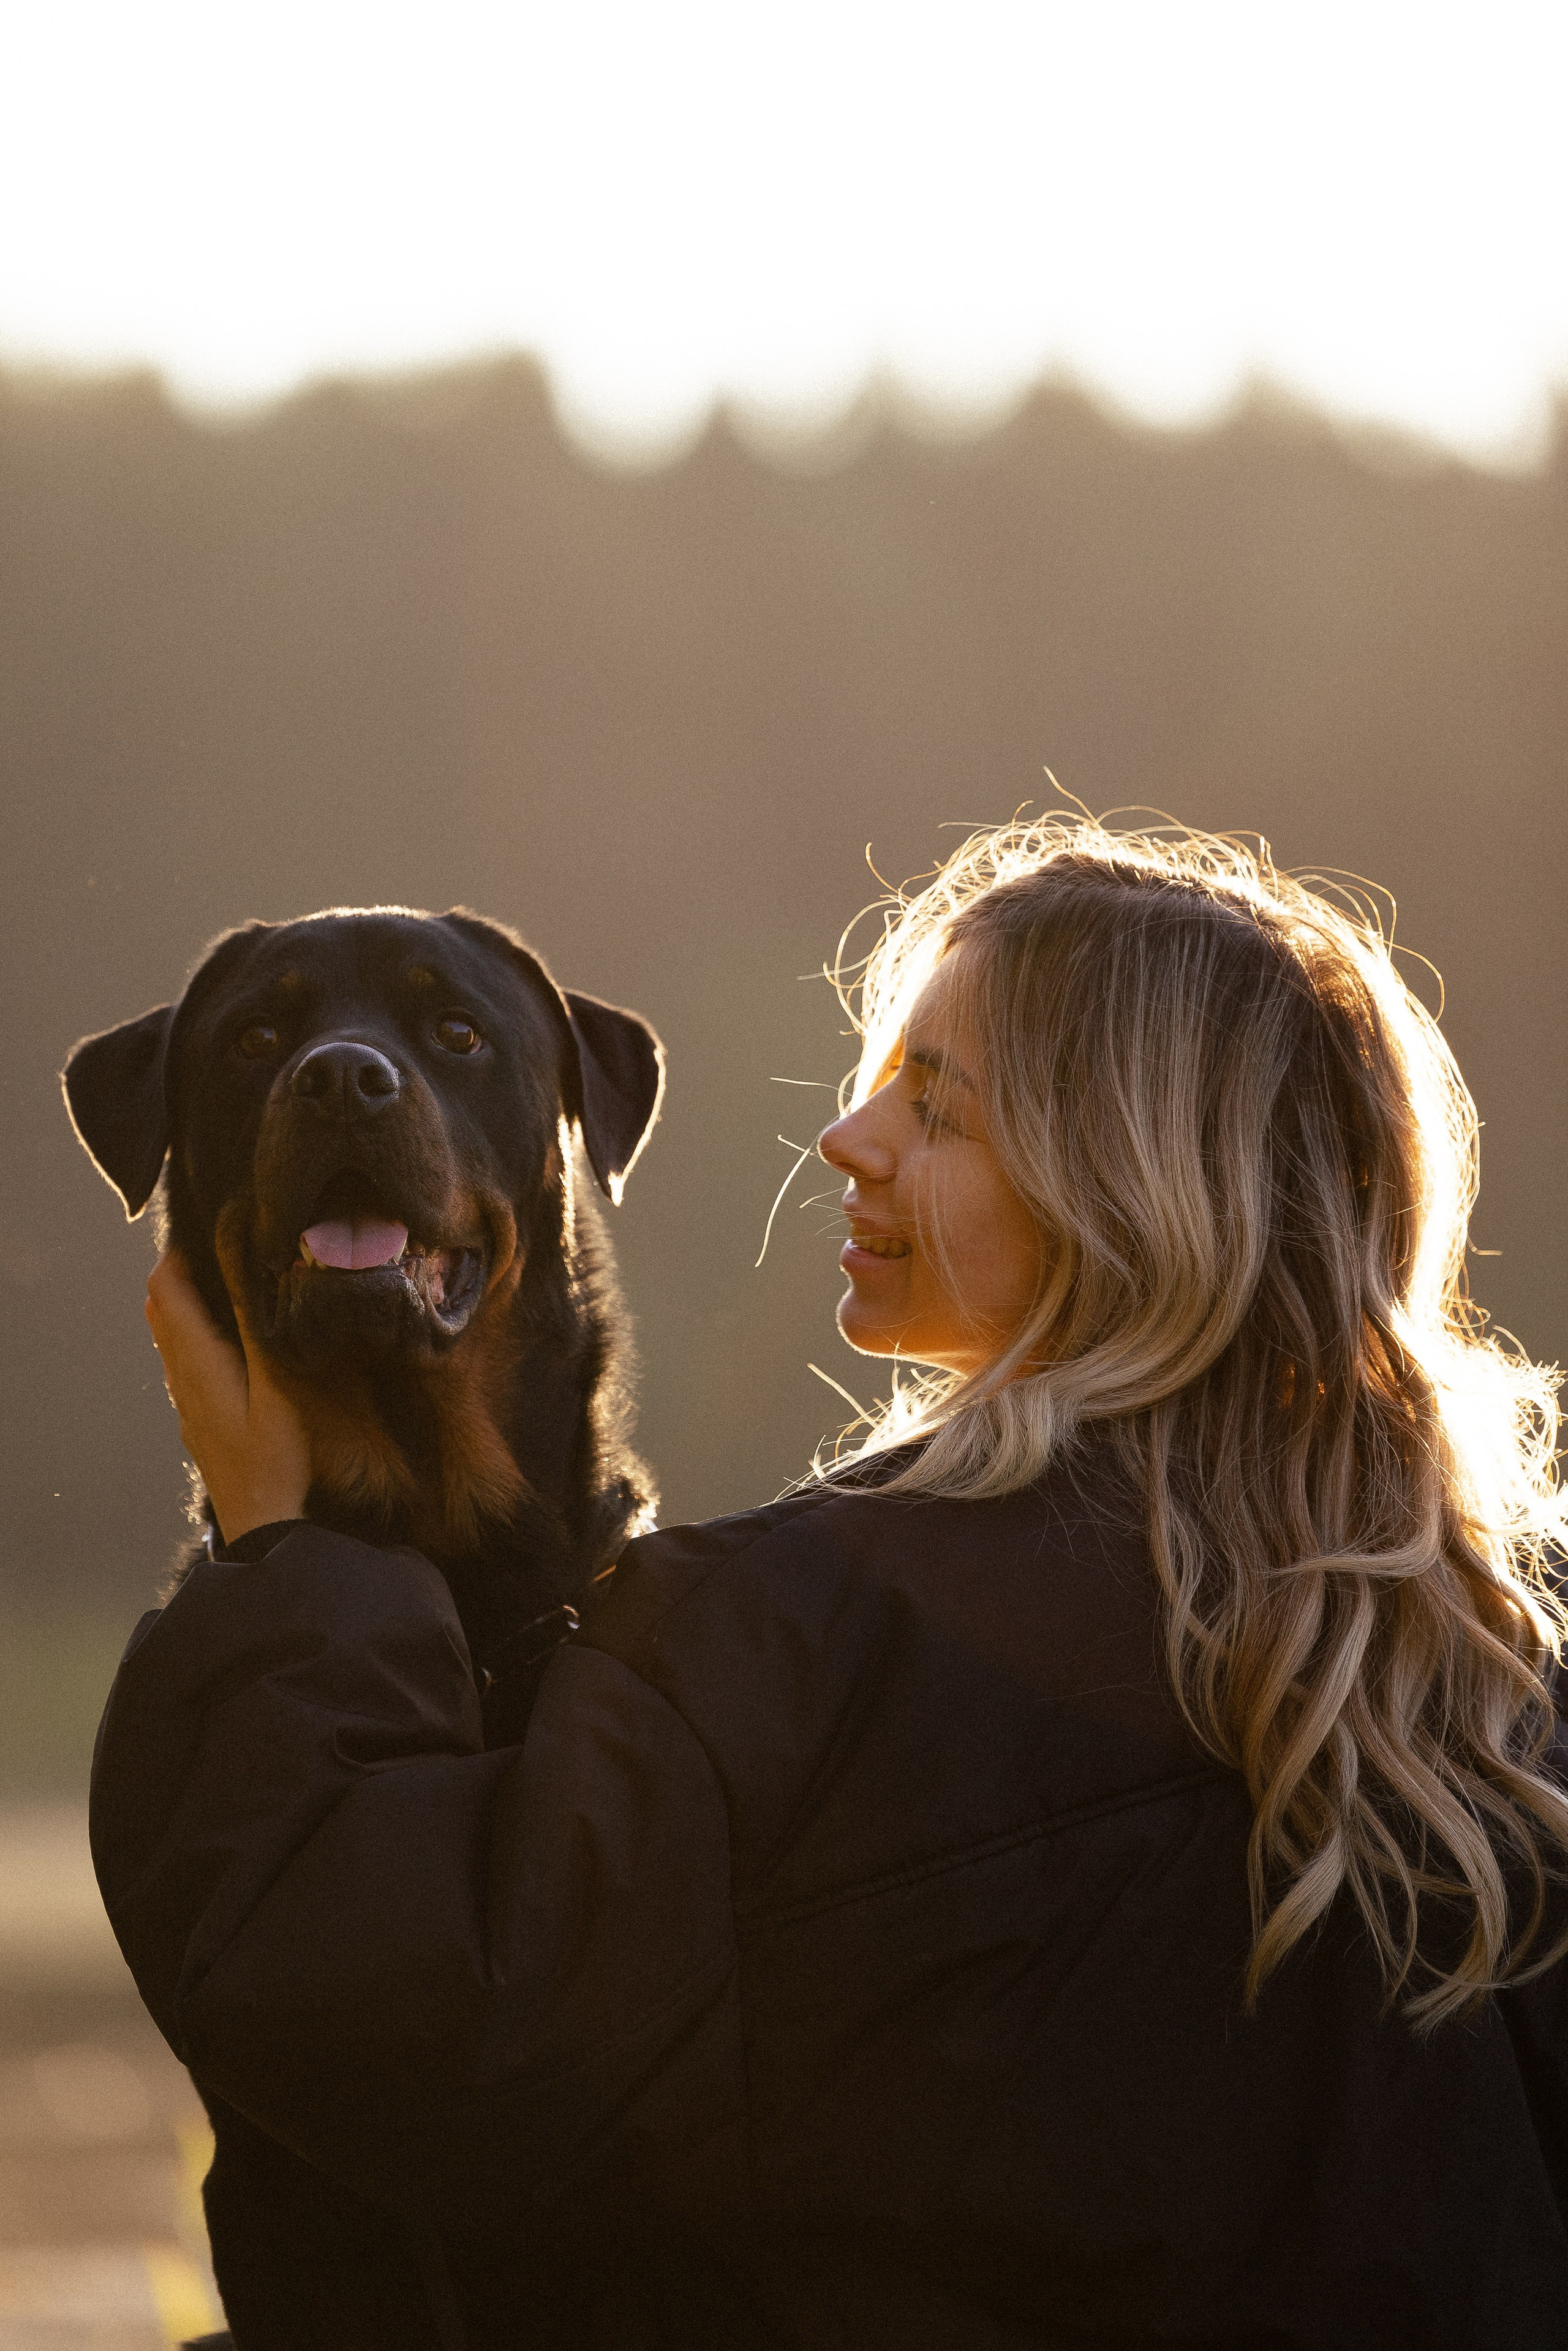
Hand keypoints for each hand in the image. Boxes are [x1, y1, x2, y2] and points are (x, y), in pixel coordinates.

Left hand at [145, 1251, 311, 1545]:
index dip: (176, 1251)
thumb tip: (237, 1254)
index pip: (165, 1289)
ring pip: (173, 1338)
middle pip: (162, 1309)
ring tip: (226, 1279)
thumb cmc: (277, 1457)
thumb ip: (252, 1317)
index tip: (205, 1224)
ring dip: (189, 1303)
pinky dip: (199, 1333)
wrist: (266, 1525)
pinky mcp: (201, 1420)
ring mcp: (189, 1404)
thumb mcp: (274, 1380)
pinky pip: (188, 1362)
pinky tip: (231, 1337)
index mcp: (196, 1363)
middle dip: (180, 1271)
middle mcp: (183, 1380)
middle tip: (217, 1244)